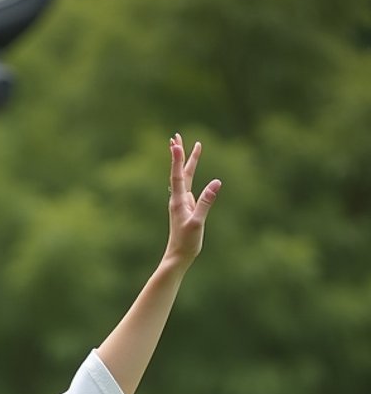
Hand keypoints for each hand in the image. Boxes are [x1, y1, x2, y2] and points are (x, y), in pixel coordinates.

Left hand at [165, 133, 220, 268]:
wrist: (178, 257)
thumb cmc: (186, 242)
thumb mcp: (198, 222)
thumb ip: (206, 202)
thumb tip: (216, 182)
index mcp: (179, 201)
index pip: (178, 176)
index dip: (177, 159)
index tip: (175, 144)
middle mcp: (178, 199)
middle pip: (178, 172)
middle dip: (178, 154)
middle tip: (176, 136)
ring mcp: (181, 202)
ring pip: (182, 177)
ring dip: (183, 162)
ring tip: (182, 147)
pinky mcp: (185, 207)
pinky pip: (186, 186)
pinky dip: (187, 174)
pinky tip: (187, 172)